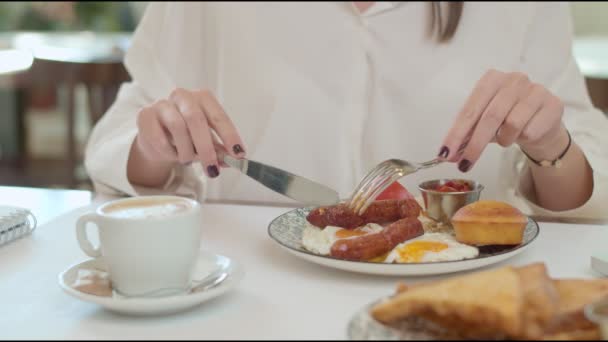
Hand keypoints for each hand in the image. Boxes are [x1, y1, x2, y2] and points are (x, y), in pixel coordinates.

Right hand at [134, 88, 245, 177]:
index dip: (229, 135)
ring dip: (186, 151)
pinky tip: (173, 155)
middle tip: (212, 169)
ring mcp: (162, 104)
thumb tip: (234, 160)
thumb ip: (220, 149)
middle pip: (196, 119)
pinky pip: (159, 137)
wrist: (157, 137)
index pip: (218, 116)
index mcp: (203, 98)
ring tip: (188, 160)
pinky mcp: (144, 115)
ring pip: (177, 127)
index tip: (239, 154)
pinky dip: (169, 152)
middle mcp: (182, 96)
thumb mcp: (207, 142)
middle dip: (207, 148)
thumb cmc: (188, 136)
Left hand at [438, 69, 567, 171]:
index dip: (456, 133)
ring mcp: (535, 90)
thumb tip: (447, 155)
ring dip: (504, 140)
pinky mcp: (553, 104)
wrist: (542, 123)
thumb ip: (465, 136)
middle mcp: (514, 79)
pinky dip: (523, 139)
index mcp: (491, 79)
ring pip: (511, 124)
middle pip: (489, 117)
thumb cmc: (507, 121)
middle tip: (465, 165)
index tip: (445, 154)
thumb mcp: (483, 125)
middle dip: (474, 145)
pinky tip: (525, 134)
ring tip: (505, 139)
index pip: (469, 109)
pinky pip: (530, 131)